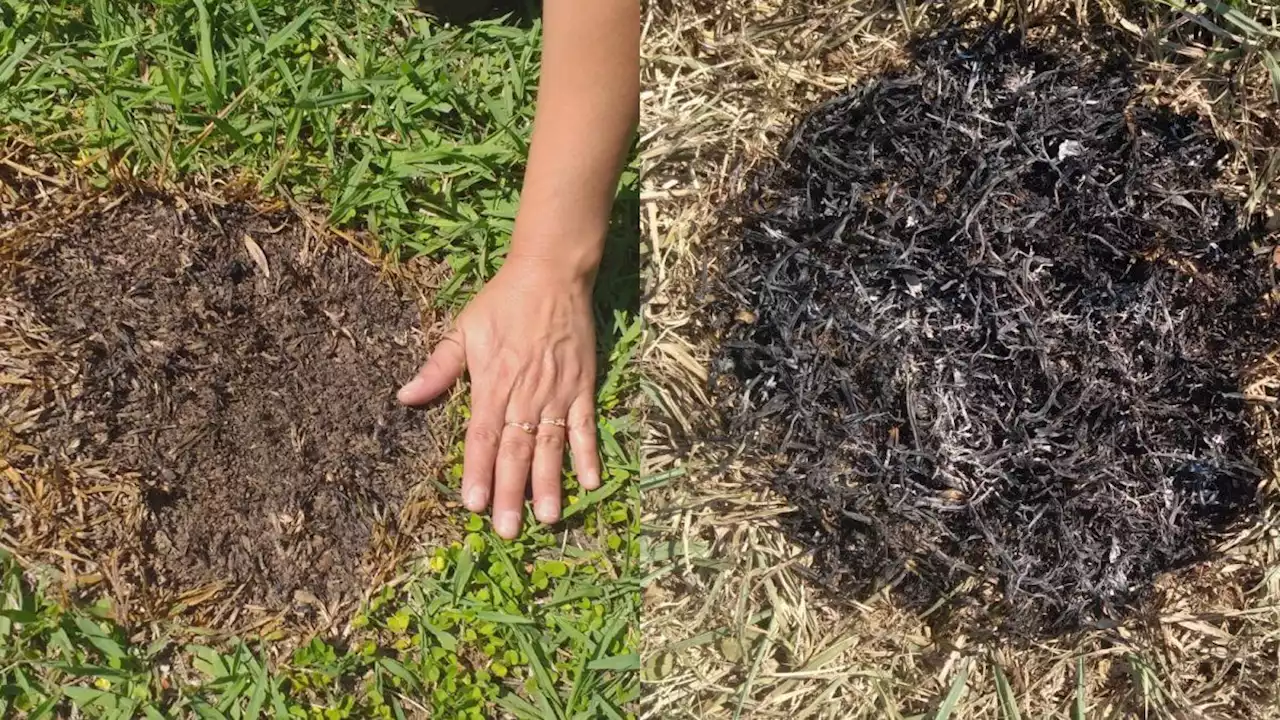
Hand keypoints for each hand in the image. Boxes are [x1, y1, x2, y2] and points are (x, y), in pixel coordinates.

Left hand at [397, 255, 602, 538]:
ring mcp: (557, 392)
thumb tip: (405, 396)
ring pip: (550, 446)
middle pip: (516, 450)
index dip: (479, 471)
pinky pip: (585, 426)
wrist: (552, 273)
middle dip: (511, 492)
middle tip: (507, 530)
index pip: (483, 436)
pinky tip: (589, 483)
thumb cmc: (503, 301)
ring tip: (547, 518)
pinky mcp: (583, 386)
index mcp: (493, 382)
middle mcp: (525, 393)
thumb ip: (438, 367)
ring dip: (548, 483)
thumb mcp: (464, 329)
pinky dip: (587, 454)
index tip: (474, 504)